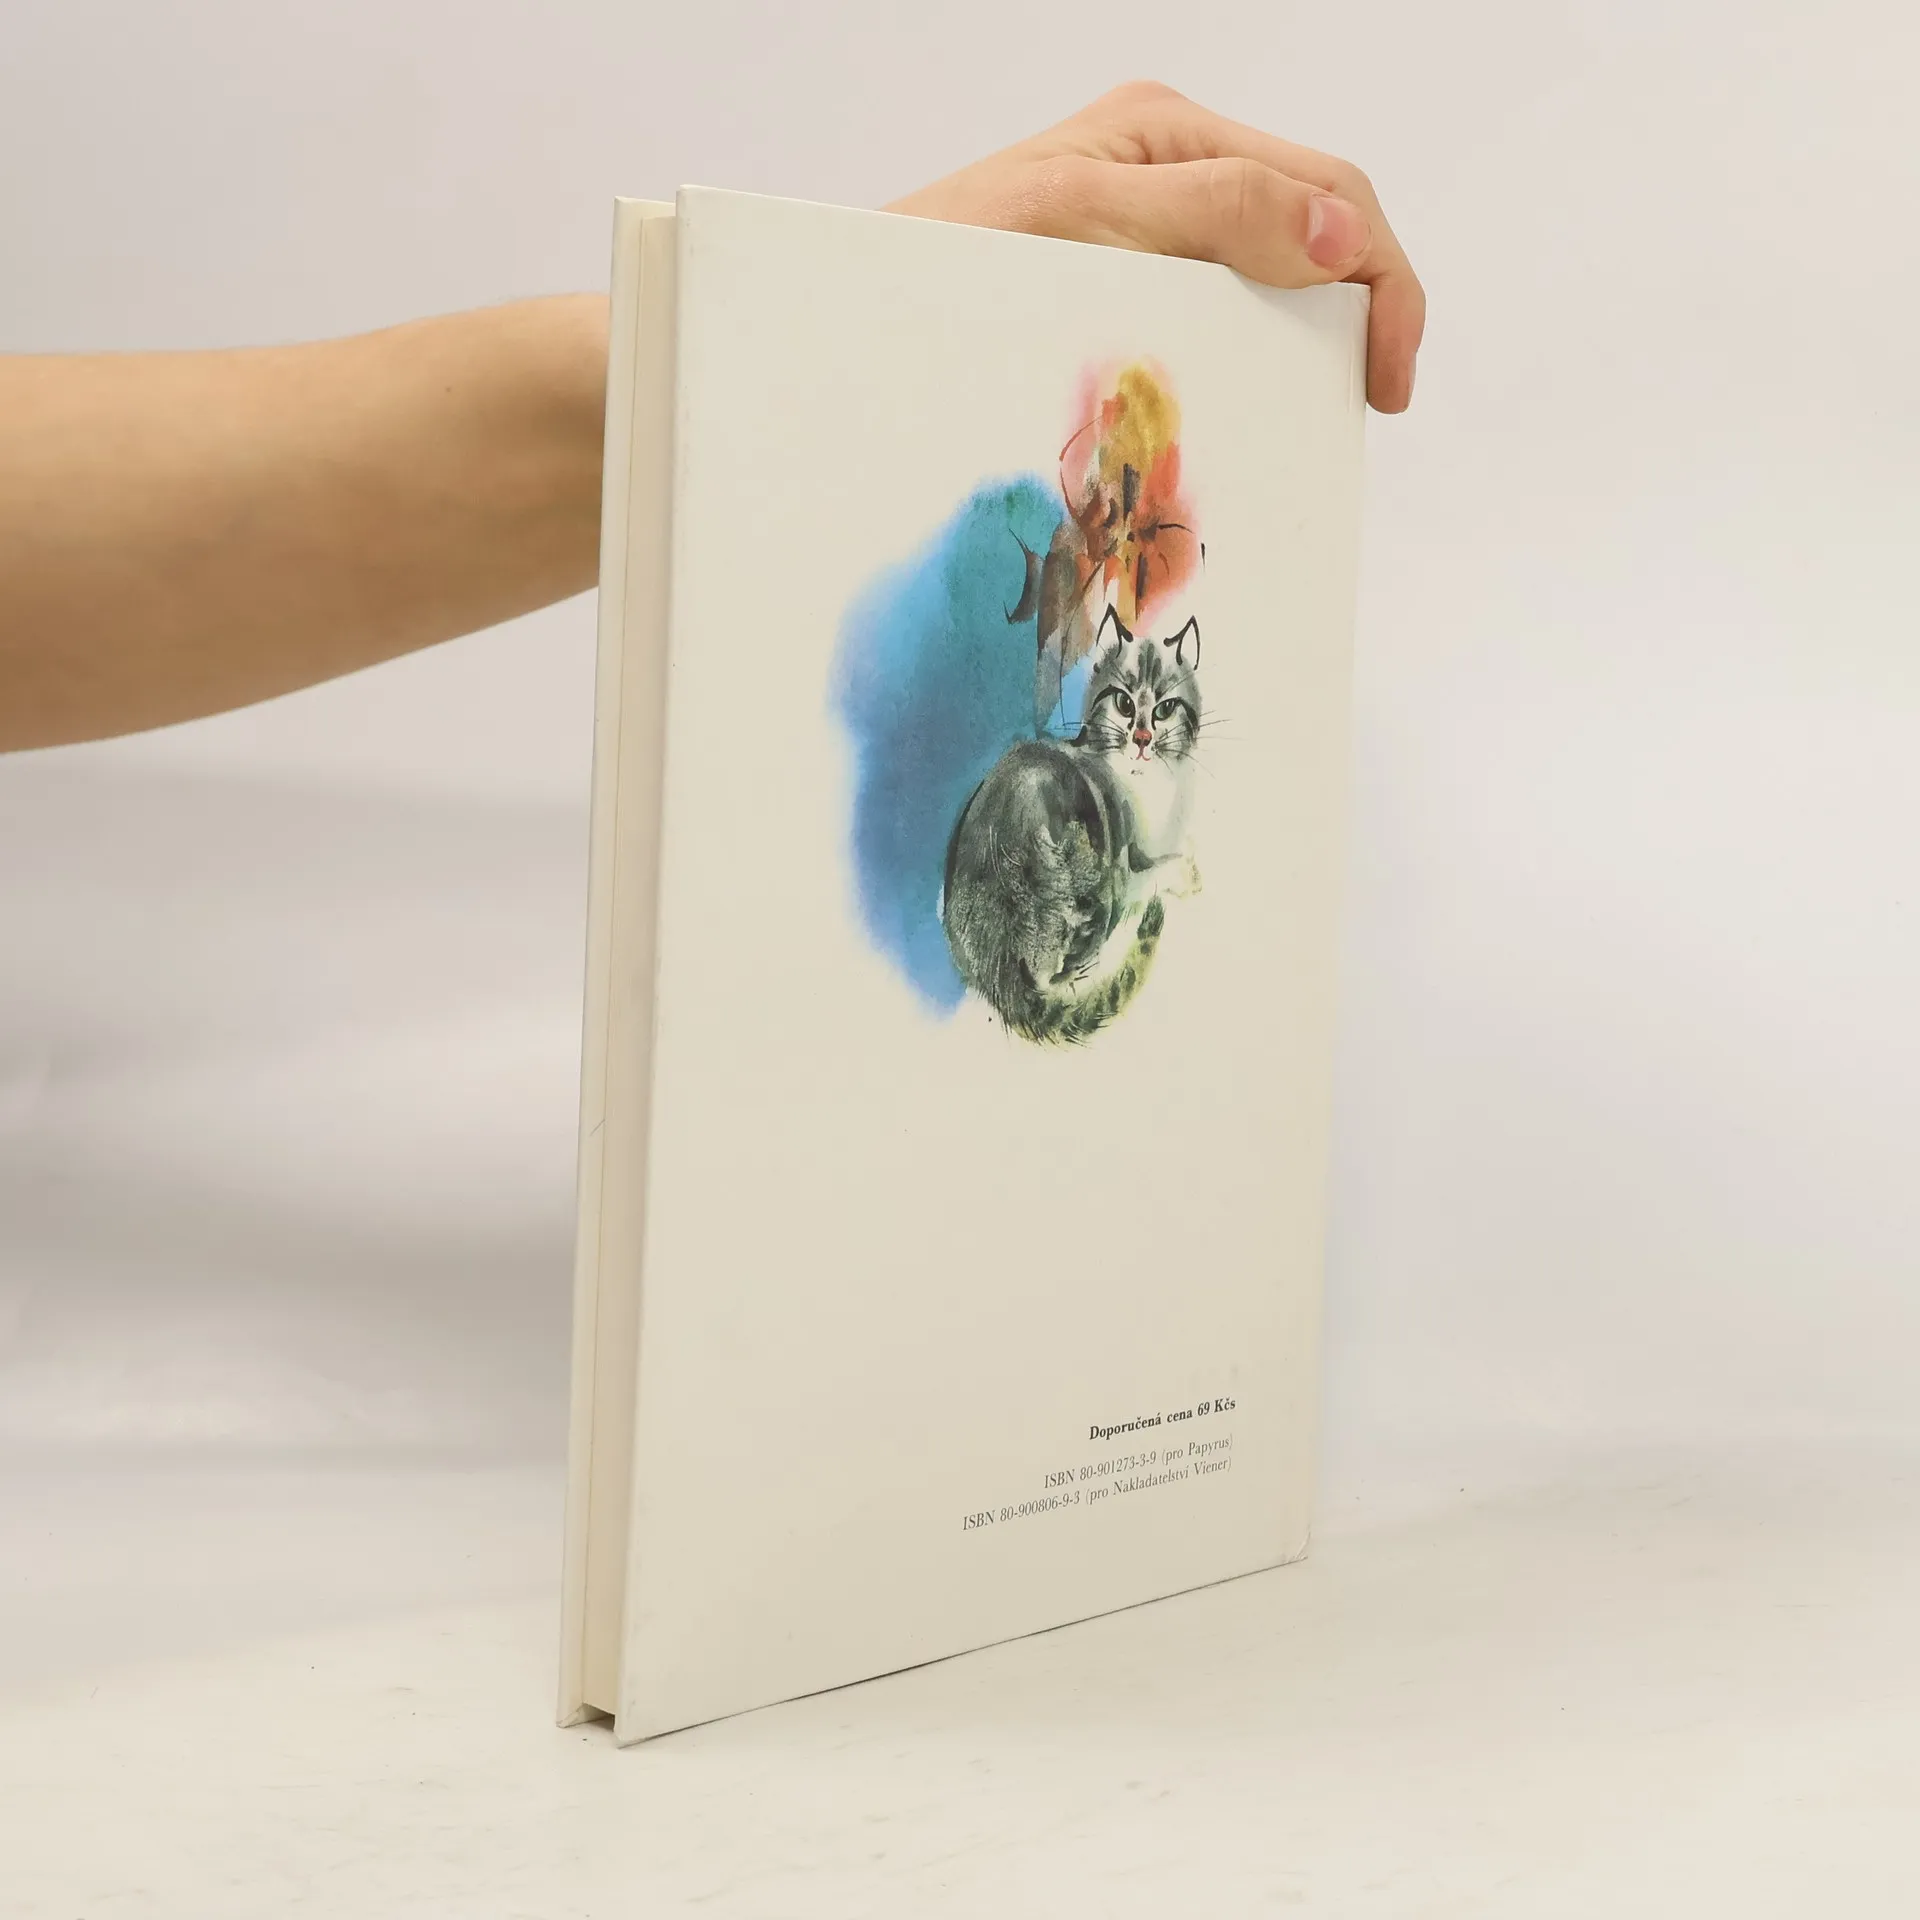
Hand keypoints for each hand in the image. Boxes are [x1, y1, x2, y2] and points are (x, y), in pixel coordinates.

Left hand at [888, 82, 1422, 413]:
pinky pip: (1214, 319)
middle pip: (1311, 233)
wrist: (848, 327)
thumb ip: (1214, 214)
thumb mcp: (1083, 220)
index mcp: (1172, 133)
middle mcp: (1167, 172)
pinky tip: (1240, 403)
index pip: (1329, 190)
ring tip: (1306, 409)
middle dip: (1353, 313)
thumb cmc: (943, 260)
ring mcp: (1143, 233)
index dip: (1380, 282)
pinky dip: (1246, 363)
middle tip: (1357, 406)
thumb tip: (1338, 238)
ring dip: (1302, 344)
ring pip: (1268, 283)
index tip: (1385, 384)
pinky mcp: (1118, 292)